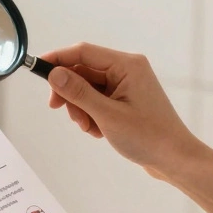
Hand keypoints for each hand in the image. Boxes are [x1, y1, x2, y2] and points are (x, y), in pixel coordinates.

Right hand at [40, 43, 198, 180]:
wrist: (175, 159)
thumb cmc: (149, 137)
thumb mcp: (107, 115)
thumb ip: (78, 93)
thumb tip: (54, 74)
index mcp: (127, 65)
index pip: (83, 52)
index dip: (58, 59)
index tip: (37, 69)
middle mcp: (127, 70)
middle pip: (83, 71)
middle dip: (70, 93)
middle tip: (60, 110)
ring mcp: (126, 85)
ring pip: (87, 89)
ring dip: (81, 108)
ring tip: (90, 128)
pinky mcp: (125, 100)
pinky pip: (97, 100)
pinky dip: (91, 115)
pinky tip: (99, 131)